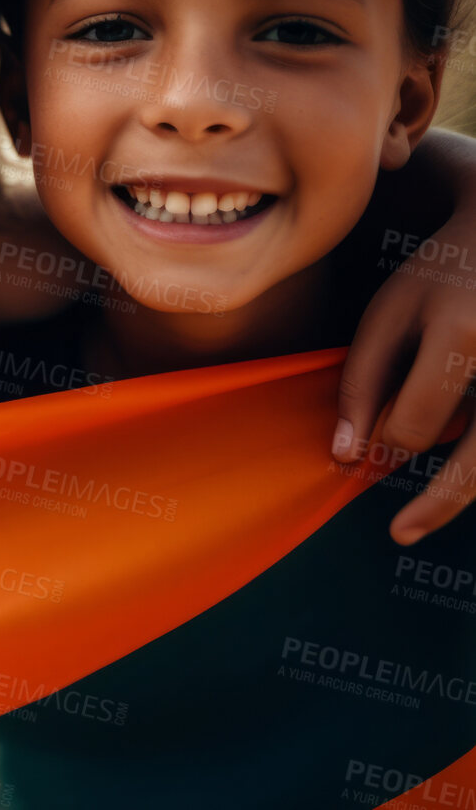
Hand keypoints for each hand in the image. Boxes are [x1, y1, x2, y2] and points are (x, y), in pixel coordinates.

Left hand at [335, 224, 475, 544]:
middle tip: (399, 535)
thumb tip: (346, 455)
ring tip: (430, 511)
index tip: (377, 435)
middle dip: (440, 504)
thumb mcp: (388, 314)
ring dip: (468, 484)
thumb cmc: (443, 274)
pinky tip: (463, 467)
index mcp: (463, 336)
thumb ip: (362, 382)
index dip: (390, 439)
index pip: (417, 423)